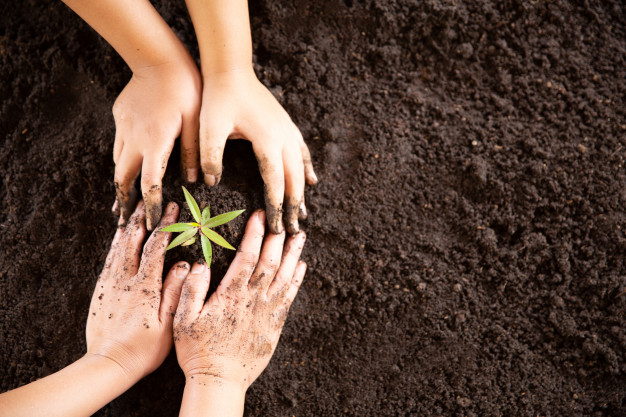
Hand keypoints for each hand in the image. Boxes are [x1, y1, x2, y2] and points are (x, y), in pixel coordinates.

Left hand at [88, 201, 189, 379]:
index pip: (155, 247)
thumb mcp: (168, 324)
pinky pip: (108, 260)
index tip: (173, 209)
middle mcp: (125, 280)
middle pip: (134, 241)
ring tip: (135, 211)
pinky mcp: (102, 291)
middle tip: (151, 202)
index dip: (165, 225)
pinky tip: (119, 237)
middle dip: (144, 219)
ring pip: (119, 248)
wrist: (109, 363)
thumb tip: (185, 264)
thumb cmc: (143, 349)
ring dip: (128, 227)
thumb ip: (174, 291)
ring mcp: (111, 284)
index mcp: (144, 286)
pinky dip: (114, 245)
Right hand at [112, 59, 200, 229]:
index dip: (149, 207)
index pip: (150, 184)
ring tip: (122, 203)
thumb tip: (196, 180)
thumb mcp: (196, 123)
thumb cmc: (185, 89)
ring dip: (120, 184)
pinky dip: (123, 160)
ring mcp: (124, 128)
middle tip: (124, 223)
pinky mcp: (120, 117)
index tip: (149, 224)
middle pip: (123, 179)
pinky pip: (119, 144)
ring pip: (118, 162)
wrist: (158, 57)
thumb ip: (194, 152)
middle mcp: (134, 140)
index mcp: (155, 144)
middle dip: (123, 203)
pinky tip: (128, 165)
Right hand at [174, 210, 306, 390]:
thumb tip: (198, 264)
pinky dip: (297, 280)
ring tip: (300, 235)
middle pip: (271, 262)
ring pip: (285, 276)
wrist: (220, 380)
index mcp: (230, 295)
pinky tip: (301, 266)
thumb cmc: (198, 350)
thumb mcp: (183, 319)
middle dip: (278, 237)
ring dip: (293, 254)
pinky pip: (290, 297)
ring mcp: (266, 311)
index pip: (247, 257)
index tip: (259, 216)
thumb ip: (191, 290)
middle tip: (284, 218)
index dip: (255, 234)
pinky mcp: (274, 324)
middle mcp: (253, 300)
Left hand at [197, 67, 316, 234]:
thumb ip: (210, 156)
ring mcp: (287, 130)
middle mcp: (283, 137)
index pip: (275, 182)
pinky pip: (302, 151)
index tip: (277, 227)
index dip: (276, 206)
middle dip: (293, 206)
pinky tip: (311, 180)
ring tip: (303, 213)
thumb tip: (212, 182)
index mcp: (267, 141)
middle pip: (293, 180)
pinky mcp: (285, 124)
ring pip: (301, 168)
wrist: (231, 69)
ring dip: (302, 192)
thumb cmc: (218, 98)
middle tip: (293, 230)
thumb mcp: (208, 128)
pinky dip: (307, 168)